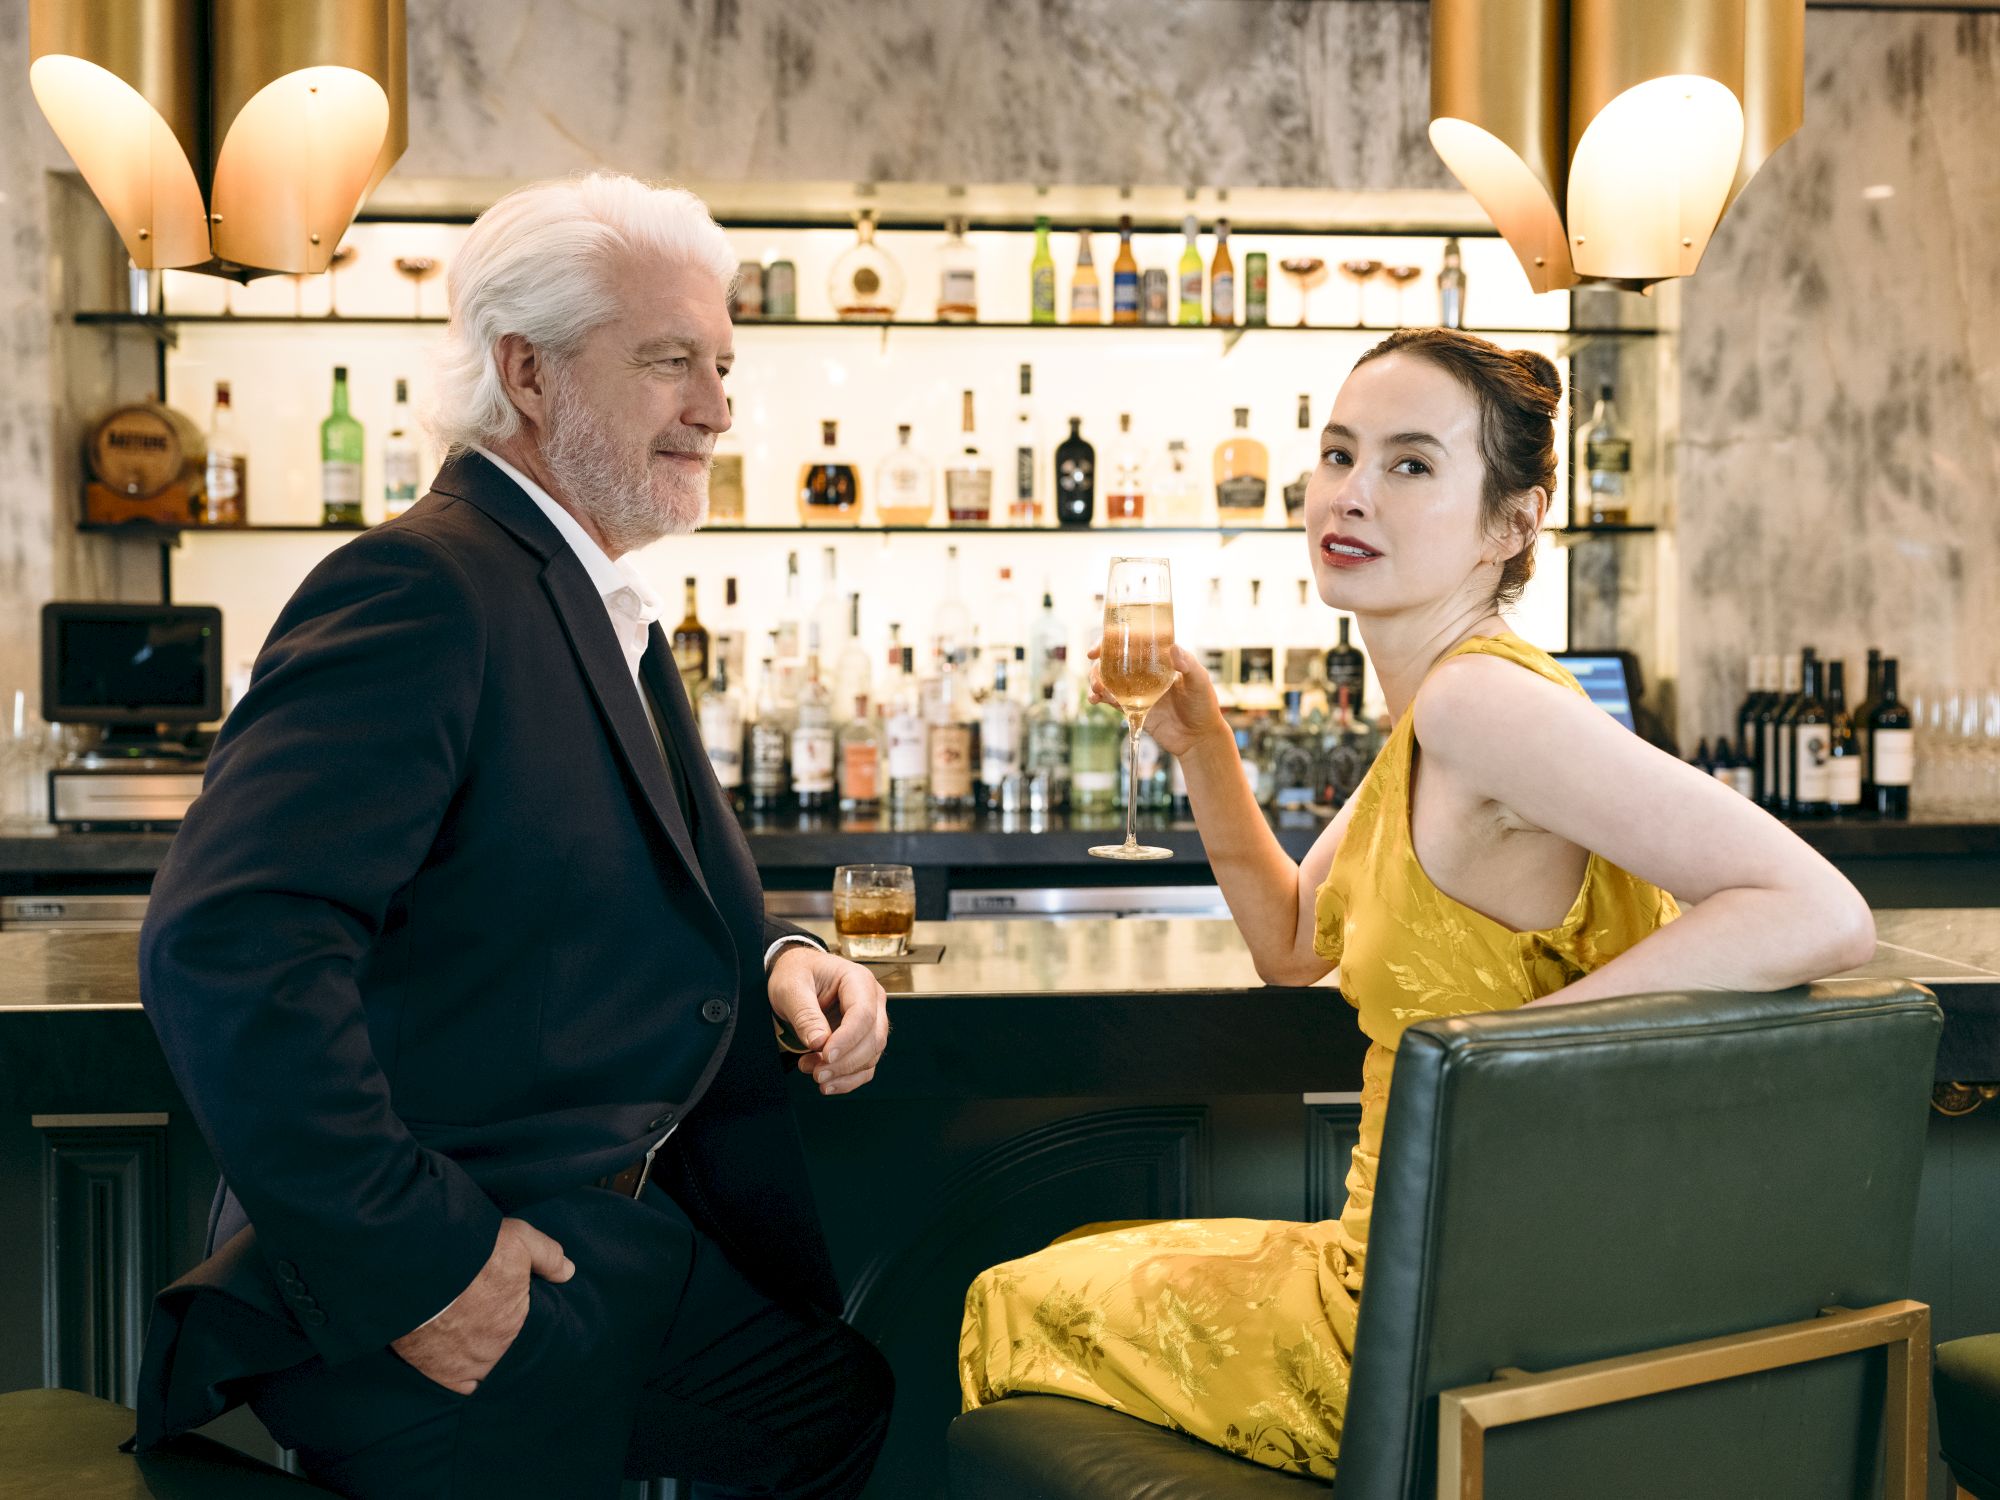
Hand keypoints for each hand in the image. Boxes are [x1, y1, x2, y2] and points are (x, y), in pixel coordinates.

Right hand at [389, 1217, 573, 1393]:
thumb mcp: (520, 1240)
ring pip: (486, 1368)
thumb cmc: (473, 1254)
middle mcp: (499, 1348)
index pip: (528, 1328)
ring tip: (471, 1338)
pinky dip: (461, 1376)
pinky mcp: (442, 1373)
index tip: (506, 1306)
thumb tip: (567, 1272)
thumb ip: (548, 1256)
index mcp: (519, 1320)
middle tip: (484, 1319)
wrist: (421, 1271)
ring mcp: (470, 1364)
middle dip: (498, 1336)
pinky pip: (461, 1386)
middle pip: (505, 1348)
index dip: (517, 1317)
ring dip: (481, 1356)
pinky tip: (458, 1361)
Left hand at [769, 944, 889, 1095]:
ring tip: (813, 1073)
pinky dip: (848, 1079)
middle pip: (873, 1038)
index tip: (825, 1055)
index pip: (863, 1014)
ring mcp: (872, 1021)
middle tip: (815, 1072)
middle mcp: (872, 1000)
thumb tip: (819, 1042)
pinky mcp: (864, 1039)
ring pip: (871, 1055)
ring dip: (844, 1072)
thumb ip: (805, 1015)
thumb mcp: (791, 988)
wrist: (797, 975)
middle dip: (845, 1061)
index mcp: (858, 980)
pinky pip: (865, 1065)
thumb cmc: (796, 973)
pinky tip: (828, 1084)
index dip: (847, 1039)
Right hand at [1087, 642, 1227, 757]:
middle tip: (1096, 674)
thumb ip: (1188, 665)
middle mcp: (1146, 671)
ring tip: (1097, 690)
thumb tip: (1173, 648)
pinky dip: (1099, 698)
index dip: (1112, 641)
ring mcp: (1137, 689)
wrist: (1199, 738)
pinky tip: (1096, 700)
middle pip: (1114, 660)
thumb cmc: (1204, 705)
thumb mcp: (1200, 681)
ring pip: (1109, 679)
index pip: (1132, 641)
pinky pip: (1111, 699)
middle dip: (1099, 664)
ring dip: (1096, 680)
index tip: (1099, 648)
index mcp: (1160, 658)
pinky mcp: (1133, 708)